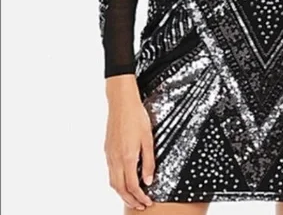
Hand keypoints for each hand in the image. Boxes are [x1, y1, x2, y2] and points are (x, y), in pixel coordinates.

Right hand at [104, 75, 154, 210]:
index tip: (148, 202)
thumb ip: (149, 161)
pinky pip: (110, 172)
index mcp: (127, 157)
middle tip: (141, 206)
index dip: (140, 198)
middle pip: (120, 189)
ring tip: (133, 198)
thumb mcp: (148, 139)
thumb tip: (148, 181)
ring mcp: (109, 155)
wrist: (121, 103)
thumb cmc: (137, 118)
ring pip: (113, 182)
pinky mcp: (107, 150)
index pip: (132, 186)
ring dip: (122, 194)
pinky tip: (124, 181)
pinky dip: (117, 183)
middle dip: (130, 200)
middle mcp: (116, 159)